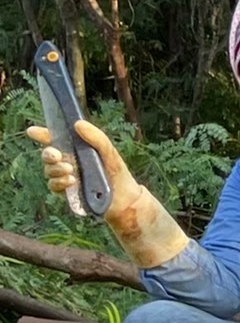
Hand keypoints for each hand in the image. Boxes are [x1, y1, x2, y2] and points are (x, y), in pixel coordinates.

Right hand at [28, 119, 187, 267]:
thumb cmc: (116, 172)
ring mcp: (66, 176)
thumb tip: (78, 123)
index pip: (55, 139)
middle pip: (48, 155)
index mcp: (75, 149)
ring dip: (56, 170)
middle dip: (48, 154)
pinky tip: (71, 181)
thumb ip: (96, 137)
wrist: (124, 198)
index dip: (42, 134)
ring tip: (70, 171)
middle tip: (57, 156)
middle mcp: (67, 161)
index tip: (32, 131)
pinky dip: (59, 183)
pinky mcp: (67, 192)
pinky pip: (53, 186)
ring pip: (49, 171)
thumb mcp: (109, 152)